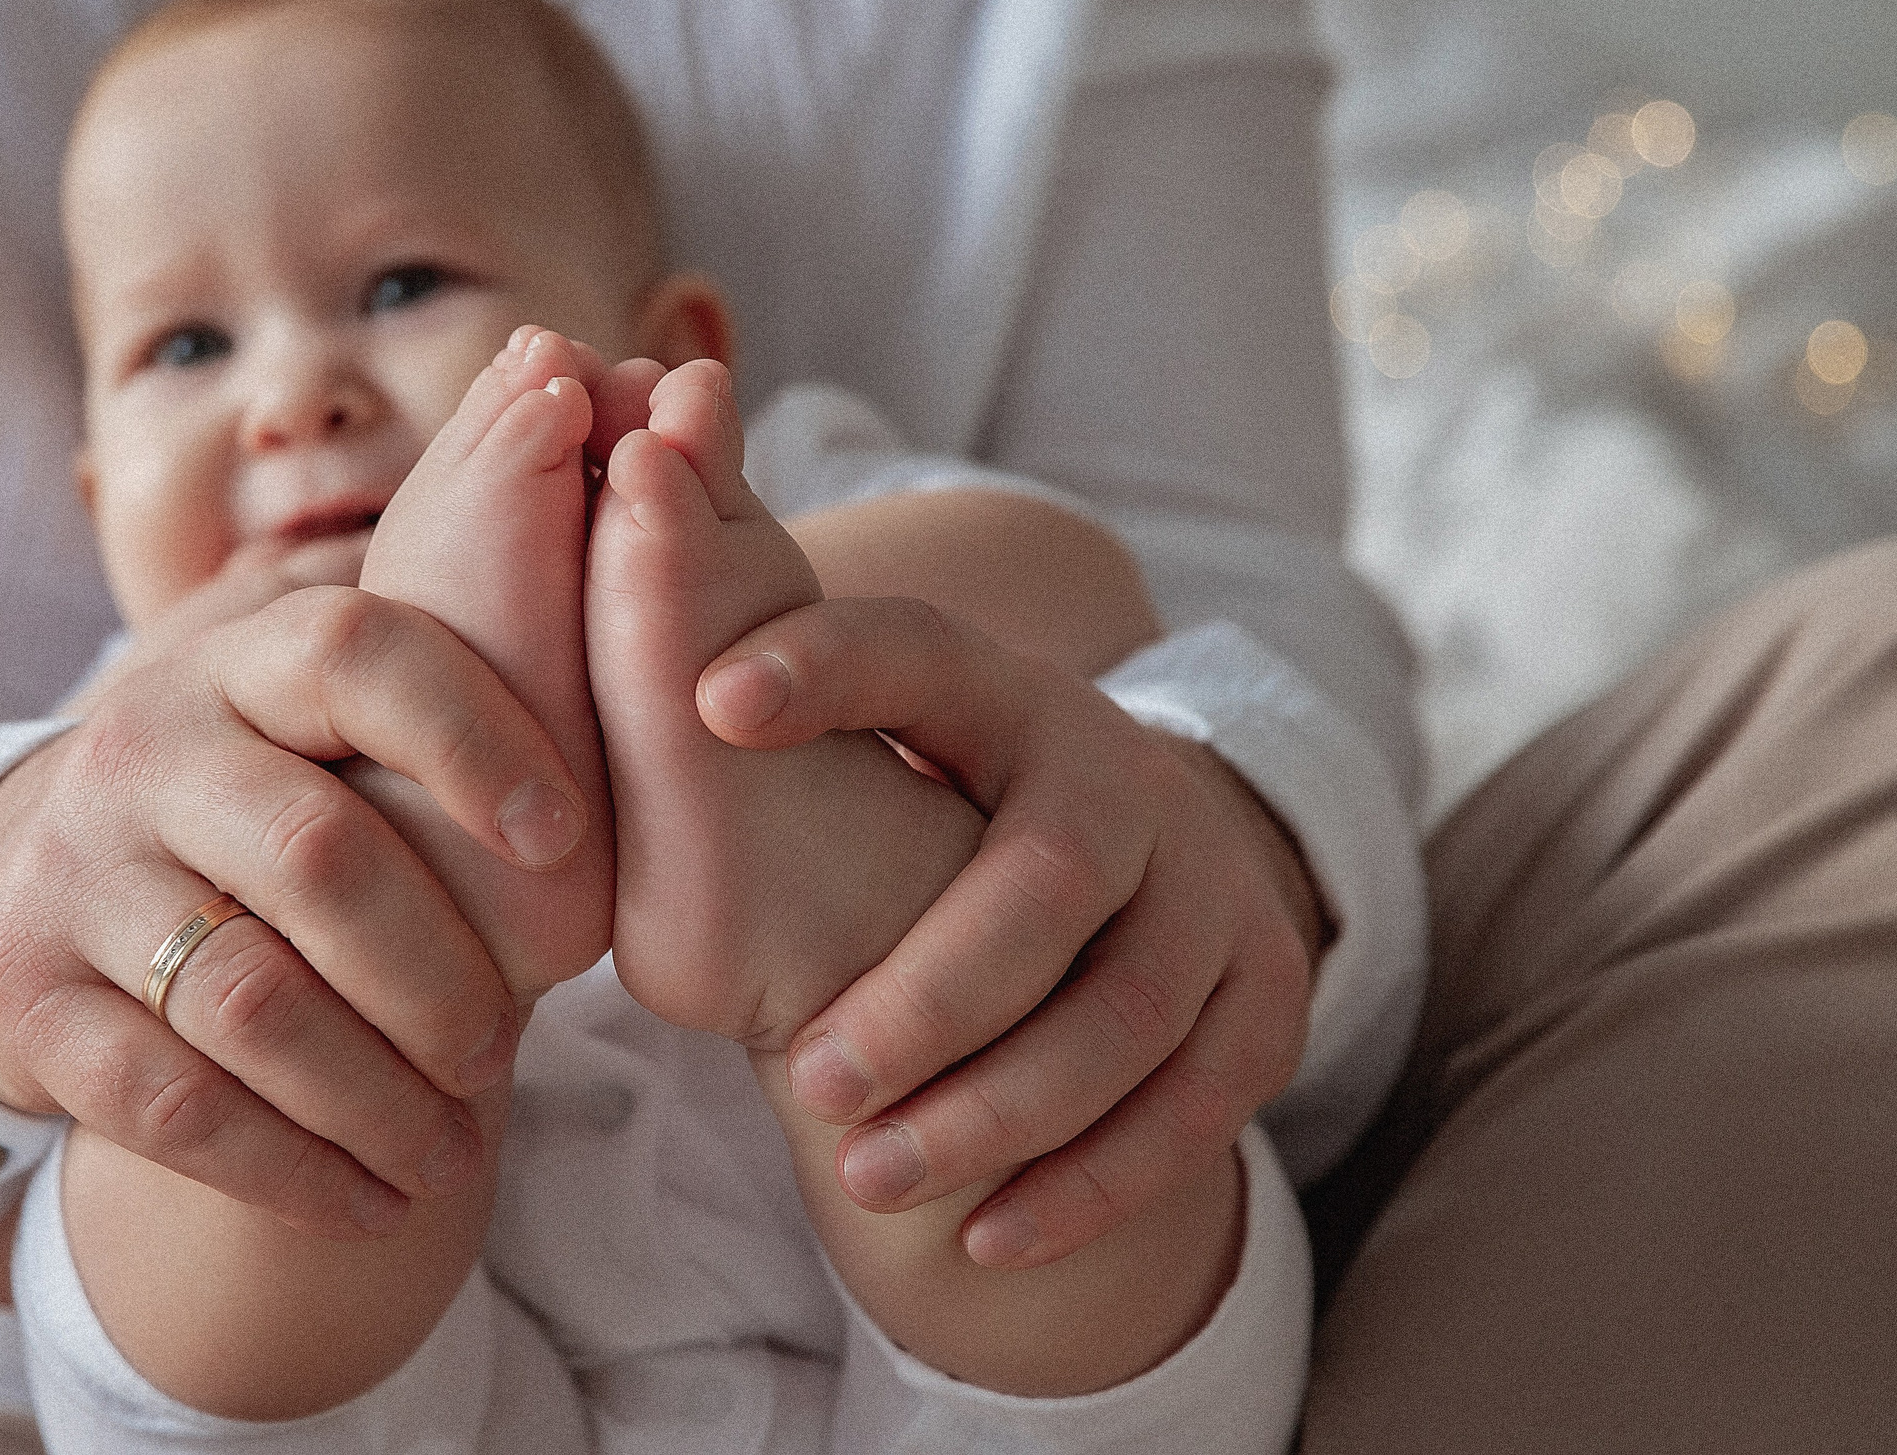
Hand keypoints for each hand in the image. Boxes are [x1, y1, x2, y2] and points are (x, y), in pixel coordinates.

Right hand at [0, 572, 592, 1240]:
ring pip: (253, 1001)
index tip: (566, 837)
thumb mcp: (304, 735)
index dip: (474, 738)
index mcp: (238, 666)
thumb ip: (428, 724)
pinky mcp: (20, 997)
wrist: (18, 893)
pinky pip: (172, 1103)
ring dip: (377, 1101)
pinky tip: (369, 1204)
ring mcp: (70, 871)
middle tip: (498, 1056)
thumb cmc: (239, 814)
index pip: (357, 655)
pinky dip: (289, 1170)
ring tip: (451, 1159)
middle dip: (439, 976)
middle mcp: (143, 749)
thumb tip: (634, 730)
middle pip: (319, 856)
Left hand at [697, 598, 1320, 1268]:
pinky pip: (1196, 1107)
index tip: (711, 698)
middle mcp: (1126, 777)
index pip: (918, 656)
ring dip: (998, 1112)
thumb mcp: (882, 747)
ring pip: (1128, 1013)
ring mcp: (1212, 887)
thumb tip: (632, 716)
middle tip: (815, 1081)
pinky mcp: (1264, 995)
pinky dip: (1093, 1182)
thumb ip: (775, 732)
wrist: (1149, 841)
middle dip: (931, 992)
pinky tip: (989, 1240)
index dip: (827, 666)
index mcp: (1006, 696)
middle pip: (1050, 879)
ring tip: (868, 1180)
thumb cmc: (953, 808)